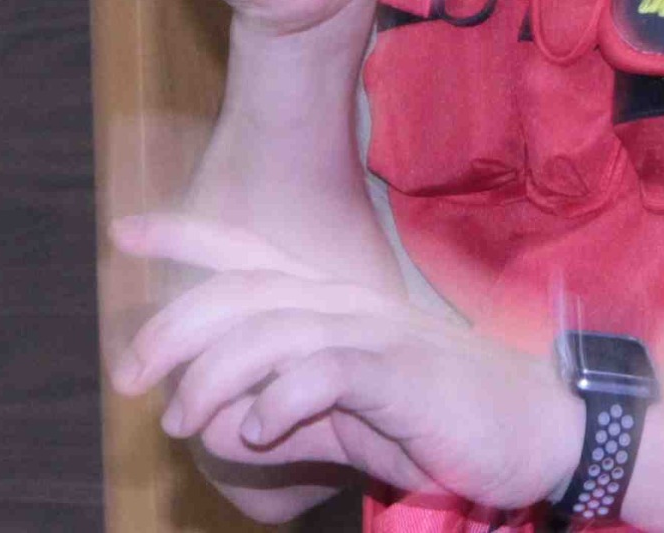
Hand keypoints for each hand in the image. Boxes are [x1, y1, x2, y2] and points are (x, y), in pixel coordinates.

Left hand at [113, 210, 579, 509]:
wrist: (539, 430)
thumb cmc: (439, 421)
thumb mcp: (348, 419)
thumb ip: (285, 416)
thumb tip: (222, 427)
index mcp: (335, 300)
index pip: (249, 253)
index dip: (186, 238)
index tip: (124, 232)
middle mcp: (348, 300)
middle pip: (242, 290)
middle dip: (173, 326)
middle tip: (130, 376)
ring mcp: (376, 330)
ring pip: (270, 330)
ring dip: (213, 378)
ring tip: (185, 422)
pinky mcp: (400, 370)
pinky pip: (323, 372)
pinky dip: (279, 401)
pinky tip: (260, 431)